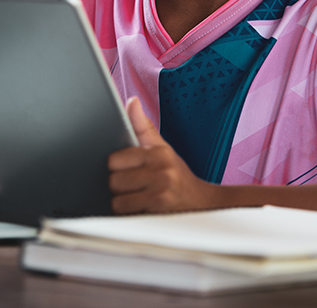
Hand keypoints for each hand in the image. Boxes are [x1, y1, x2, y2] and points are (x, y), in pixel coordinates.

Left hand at [107, 97, 217, 213]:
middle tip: (135, 186)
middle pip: (114, 181)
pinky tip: (143, 208)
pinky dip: (130, 214)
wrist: (203, 202)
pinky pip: (127, 213)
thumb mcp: (162, 148)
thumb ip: (143, 126)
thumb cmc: (177, 174)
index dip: (117, 167)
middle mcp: (160, 169)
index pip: (114, 160)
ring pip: (118, 199)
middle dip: (120, 187)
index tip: (127, 169)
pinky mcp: (160, 209)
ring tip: (139, 197)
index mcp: (157, 152)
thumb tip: (131, 101)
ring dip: (124, 202)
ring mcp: (161, 190)